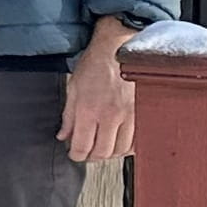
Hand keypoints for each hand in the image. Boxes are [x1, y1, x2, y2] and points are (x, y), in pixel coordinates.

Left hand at [62, 23, 137, 164]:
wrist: (119, 49)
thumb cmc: (95, 65)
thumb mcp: (73, 88)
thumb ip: (68, 116)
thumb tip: (63, 136)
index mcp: (89, 110)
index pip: (83, 146)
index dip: (76, 156)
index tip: (74, 154)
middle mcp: (111, 116)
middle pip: (103, 153)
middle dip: (93, 157)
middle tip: (88, 153)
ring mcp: (130, 115)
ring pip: (121, 149)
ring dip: (111, 153)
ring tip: (103, 147)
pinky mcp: (142, 112)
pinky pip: (137, 140)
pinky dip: (128, 146)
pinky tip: (120, 141)